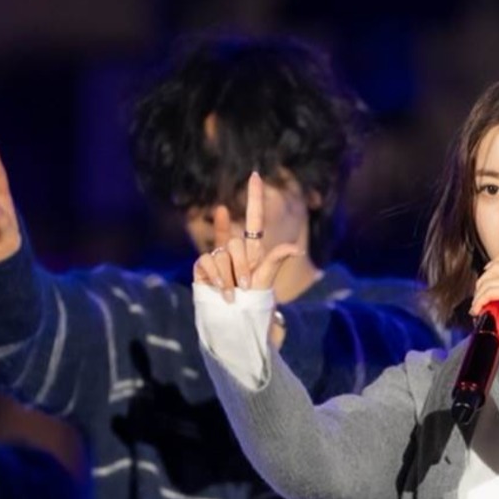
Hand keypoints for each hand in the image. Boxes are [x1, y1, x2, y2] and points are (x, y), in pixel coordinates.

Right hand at [192, 172, 301, 300]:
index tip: (255, 175)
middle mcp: (234, 251)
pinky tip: (222, 291)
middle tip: (246, 285)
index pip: (253, 219)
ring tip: (234, 293)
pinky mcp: (203, 268)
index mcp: (253, 250)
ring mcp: (217, 259)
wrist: (235, 322)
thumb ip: (275, 260)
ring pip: (222, 253)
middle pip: (236, 242)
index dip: (254, 198)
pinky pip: (207, 261)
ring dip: (230, 275)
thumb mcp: (266, 281)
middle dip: (242, 265)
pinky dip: (217, 277)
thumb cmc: (253, 303)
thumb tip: (296, 248)